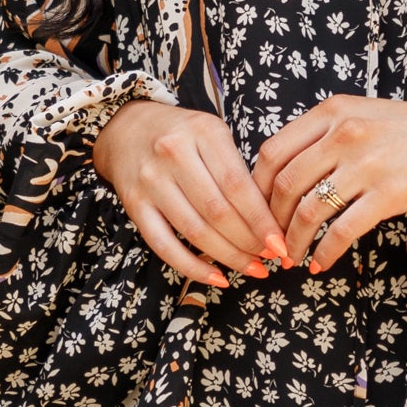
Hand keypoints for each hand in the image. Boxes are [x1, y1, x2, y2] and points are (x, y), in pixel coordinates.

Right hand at [91, 100, 288, 287]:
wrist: (126, 128)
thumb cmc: (182, 135)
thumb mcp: (213, 135)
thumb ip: (238, 169)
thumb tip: (270, 221)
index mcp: (203, 132)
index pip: (238, 185)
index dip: (261, 220)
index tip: (280, 243)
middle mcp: (174, 154)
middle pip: (218, 211)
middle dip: (249, 242)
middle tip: (270, 257)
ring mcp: (151, 181)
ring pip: (195, 231)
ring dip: (228, 257)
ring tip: (253, 268)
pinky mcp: (134, 205)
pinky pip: (165, 245)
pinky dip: (193, 267)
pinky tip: (218, 278)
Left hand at [254, 91, 406, 271]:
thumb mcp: (365, 115)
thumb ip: (327, 135)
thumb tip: (288, 174)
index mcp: (333, 111)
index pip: (274, 152)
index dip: (258, 189)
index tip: (258, 211)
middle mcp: (346, 133)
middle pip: (286, 185)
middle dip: (272, 221)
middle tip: (272, 242)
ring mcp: (368, 163)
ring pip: (310, 210)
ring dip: (295, 241)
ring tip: (293, 258)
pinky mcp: (390, 193)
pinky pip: (343, 230)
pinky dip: (326, 252)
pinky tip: (322, 263)